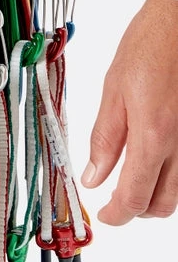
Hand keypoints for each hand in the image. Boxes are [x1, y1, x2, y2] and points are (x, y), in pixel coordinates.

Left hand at [81, 0, 177, 224]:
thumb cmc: (148, 47)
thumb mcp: (113, 90)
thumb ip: (105, 137)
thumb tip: (93, 174)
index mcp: (153, 136)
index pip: (134, 197)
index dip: (116, 214)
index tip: (104, 215)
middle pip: (162, 203)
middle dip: (136, 210)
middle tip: (114, 199)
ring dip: (154, 194)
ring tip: (129, 178)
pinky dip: (169, 174)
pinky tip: (151, 156)